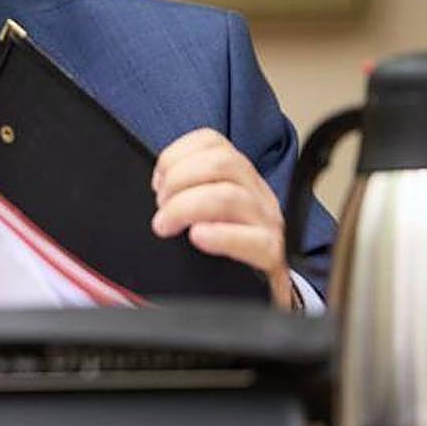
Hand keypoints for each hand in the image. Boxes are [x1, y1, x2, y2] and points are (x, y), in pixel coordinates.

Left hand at [151, 128, 294, 308]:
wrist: (264, 284)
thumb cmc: (228, 241)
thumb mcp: (210, 206)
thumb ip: (188, 188)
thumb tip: (154, 185)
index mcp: (239, 175)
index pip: (211, 141)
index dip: (176, 155)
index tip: (157, 181)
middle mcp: (256, 192)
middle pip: (222, 162)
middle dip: (178, 179)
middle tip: (160, 206)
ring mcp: (267, 221)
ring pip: (230, 196)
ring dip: (186, 207)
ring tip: (166, 225)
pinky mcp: (272, 254)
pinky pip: (254, 240)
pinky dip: (220, 236)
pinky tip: (198, 237)